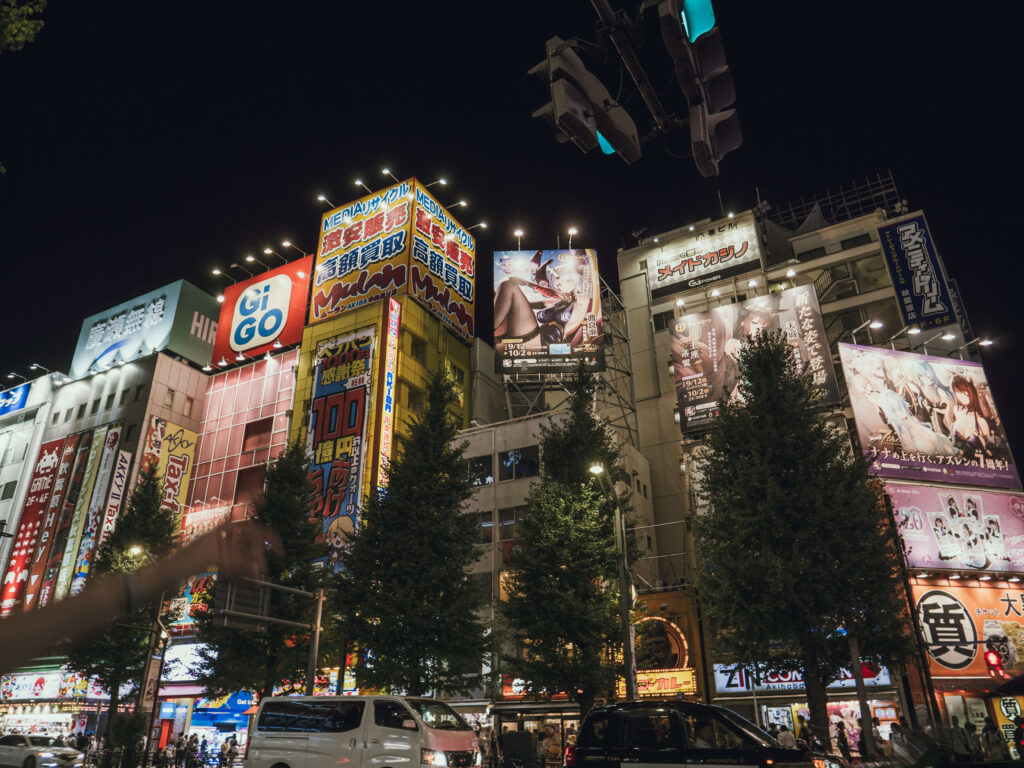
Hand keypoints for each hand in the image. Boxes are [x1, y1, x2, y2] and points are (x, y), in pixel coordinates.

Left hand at [158, 521, 281, 587]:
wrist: (161, 576)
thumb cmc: (182, 562)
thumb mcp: (213, 559)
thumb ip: (238, 562)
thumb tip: (259, 569)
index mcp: (222, 530)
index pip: (252, 528)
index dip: (268, 537)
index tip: (279, 551)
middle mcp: (221, 537)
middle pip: (249, 544)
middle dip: (259, 558)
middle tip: (265, 572)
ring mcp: (217, 550)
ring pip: (242, 558)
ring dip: (251, 570)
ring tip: (257, 584)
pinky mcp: (213, 564)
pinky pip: (233, 568)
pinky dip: (241, 576)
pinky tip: (246, 586)